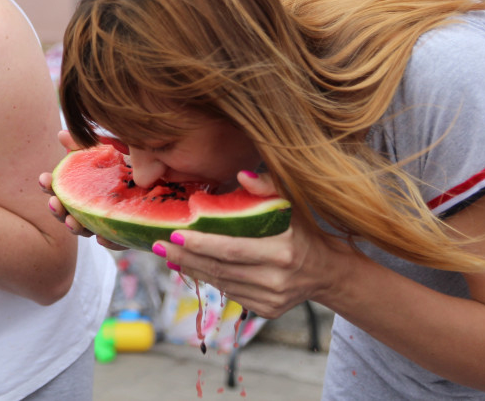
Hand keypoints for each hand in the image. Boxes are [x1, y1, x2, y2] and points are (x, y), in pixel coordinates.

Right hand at [38, 130, 126, 250]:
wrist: (164, 176)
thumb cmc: (131, 162)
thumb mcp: (109, 150)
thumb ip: (86, 144)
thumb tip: (61, 134)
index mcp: (84, 188)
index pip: (61, 188)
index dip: (49, 185)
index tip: (43, 179)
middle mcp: (92, 207)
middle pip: (68, 213)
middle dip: (57, 210)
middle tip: (54, 203)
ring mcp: (108, 222)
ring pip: (86, 230)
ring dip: (75, 227)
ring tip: (72, 221)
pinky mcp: (129, 234)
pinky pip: (116, 241)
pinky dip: (107, 240)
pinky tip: (102, 236)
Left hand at [152, 171, 337, 317]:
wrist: (327, 270)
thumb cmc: (303, 229)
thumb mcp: (291, 203)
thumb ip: (266, 187)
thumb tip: (241, 174)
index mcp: (283, 251)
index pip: (232, 249)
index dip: (202, 244)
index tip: (174, 234)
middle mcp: (277, 279)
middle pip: (221, 269)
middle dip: (186, 258)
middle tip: (157, 246)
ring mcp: (272, 299)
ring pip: (222, 283)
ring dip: (192, 269)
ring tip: (168, 255)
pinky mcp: (268, 310)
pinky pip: (231, 292)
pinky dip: (210, 279)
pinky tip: (192, 267)